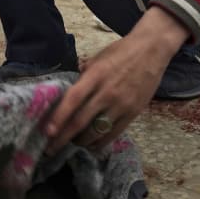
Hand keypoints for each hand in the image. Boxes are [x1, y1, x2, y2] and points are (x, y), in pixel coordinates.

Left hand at [43, 8, 189, 153]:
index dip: (59, 117)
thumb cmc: (121, 52)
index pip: (73, 99)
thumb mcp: (98, 58)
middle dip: (64, 137)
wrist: (152, 50)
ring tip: (72, 143)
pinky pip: (114, 133)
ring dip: (82, 141)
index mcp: (95, 75)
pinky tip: (92, 145)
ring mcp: (121, 104)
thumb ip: (84, 75)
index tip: (47, 132)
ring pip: (97, 131)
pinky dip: (100, 142)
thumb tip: (71, 90)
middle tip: (51, 148)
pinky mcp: (133, 113)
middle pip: (81, 120)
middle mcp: (107, 92)